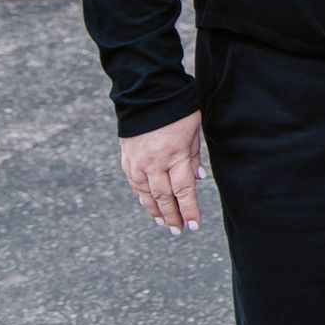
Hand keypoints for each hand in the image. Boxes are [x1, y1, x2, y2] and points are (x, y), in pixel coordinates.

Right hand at [118, 111, 204, 233]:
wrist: (146, 94)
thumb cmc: (176, 109)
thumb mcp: (193, 130)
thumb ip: (194, 156)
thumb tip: (197, 179)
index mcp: (175, 155)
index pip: (183, 191)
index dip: (189, 210)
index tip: (194, 226)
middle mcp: (154, 163)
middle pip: (164, 197)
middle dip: (172, 217)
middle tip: (178, 230)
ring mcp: (138, 162)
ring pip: (146, 194)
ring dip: (155, 211)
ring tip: (163, 222)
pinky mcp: (127, 159)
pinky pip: (135, 184)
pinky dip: (142, 197)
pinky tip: (148, 204)